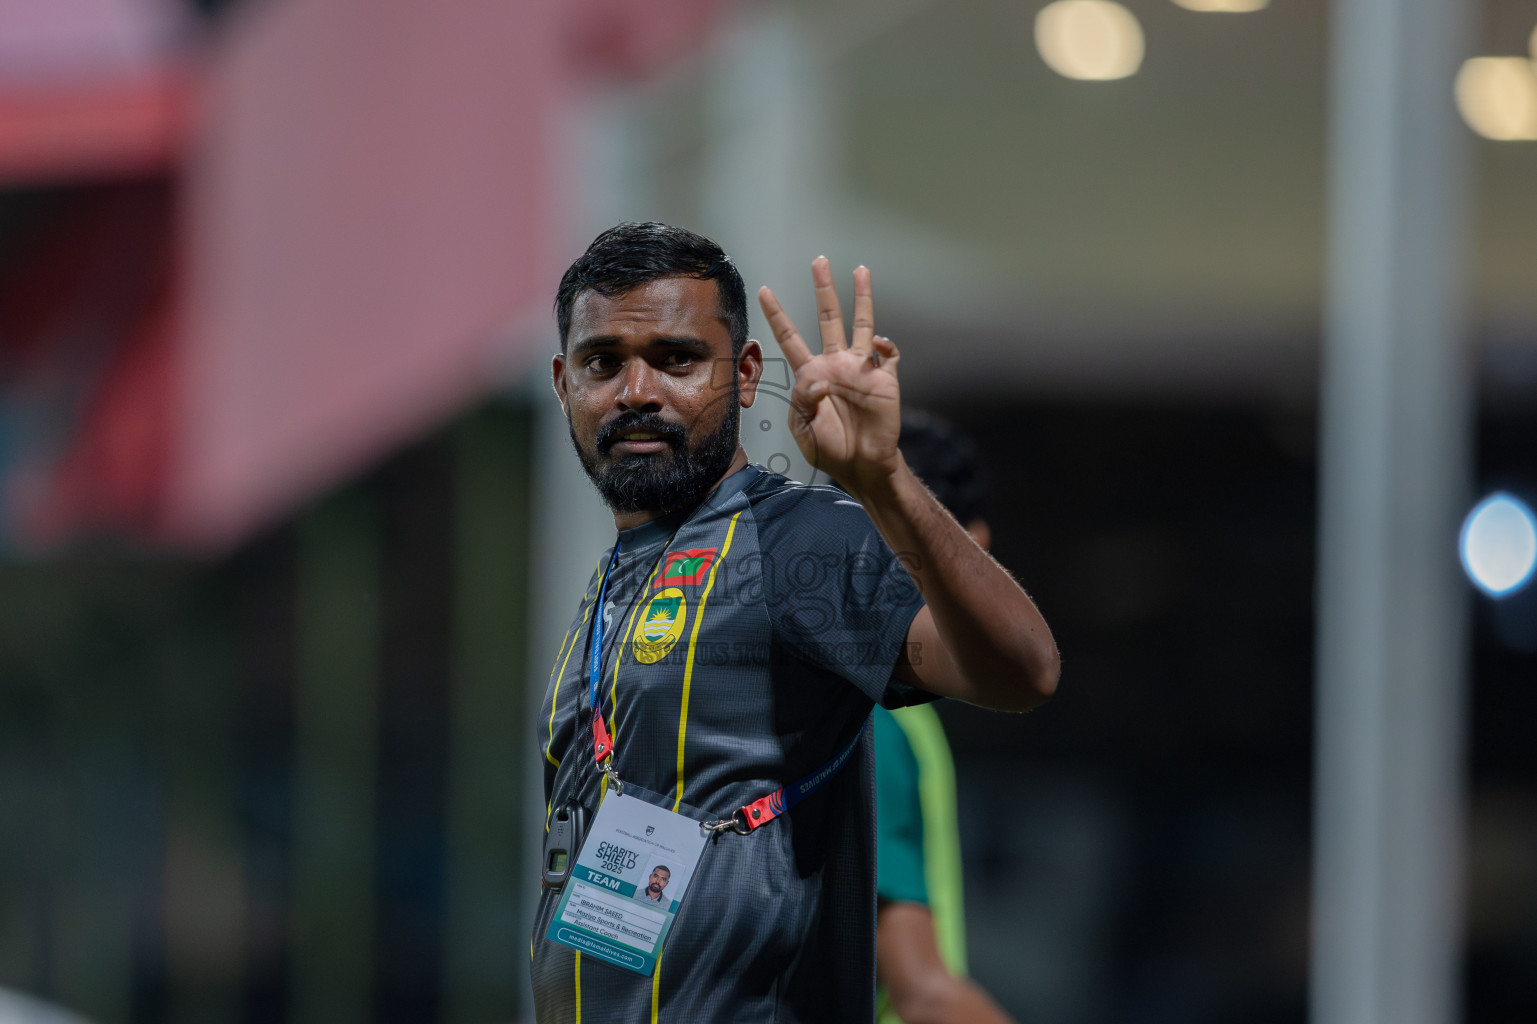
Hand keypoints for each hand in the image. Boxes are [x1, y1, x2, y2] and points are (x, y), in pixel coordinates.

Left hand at [757, 257, 902, 499]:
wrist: (863, 467)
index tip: (763, 290)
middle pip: (827, 318)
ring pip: (860, 324)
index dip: (777, 314)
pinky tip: (879, 344)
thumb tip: (820, 378)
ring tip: (861, 270)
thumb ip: (804, 400)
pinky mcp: (884, 379)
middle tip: (819, 260)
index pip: (790, 338)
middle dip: (823, 289)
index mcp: (811, 374)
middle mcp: (835, 364)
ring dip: (862, 298)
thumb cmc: (829, 449)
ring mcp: (861, 369)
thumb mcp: (804, 428)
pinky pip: (887, 354)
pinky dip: (885, 345)